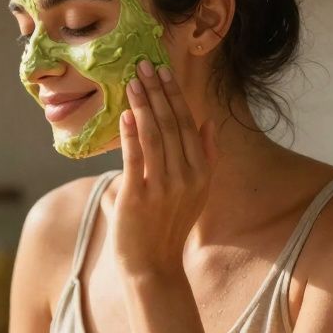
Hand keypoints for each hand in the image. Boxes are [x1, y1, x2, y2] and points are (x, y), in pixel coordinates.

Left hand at [102, 59, 218, 278]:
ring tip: (132, 82)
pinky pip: (135, 158)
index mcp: (202, 172)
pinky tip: (126, 114)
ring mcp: (164, 187)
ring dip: (143, 105)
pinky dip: (131, 134)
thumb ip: (204, 156)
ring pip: (155, 136)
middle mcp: (187, 177)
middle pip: (172, 124)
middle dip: (157, 91)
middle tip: (143, 65)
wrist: (153, 267)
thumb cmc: (168, 227)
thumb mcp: (196, 192)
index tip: (163, 71)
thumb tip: (206, 122)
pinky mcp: (139, 197)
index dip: (174, 95)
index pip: (188, 124)